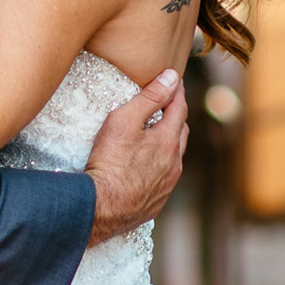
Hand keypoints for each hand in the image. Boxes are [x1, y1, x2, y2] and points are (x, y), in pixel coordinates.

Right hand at [83, 68, 187, 245]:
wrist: (102, 207)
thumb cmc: (110, 161)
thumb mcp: (125, 120)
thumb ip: (150, 97)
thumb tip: (172, 77)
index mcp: (168, 140)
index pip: (179, 108)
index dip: (176, 91)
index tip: (175, 80)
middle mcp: (174, 162)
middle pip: (181, 132)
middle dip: (176, 116)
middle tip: (167, 105)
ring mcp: (167, 184)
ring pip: (175, 157)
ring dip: (170, 142)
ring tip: (158, 135)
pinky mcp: (157, 201)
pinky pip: (165, 177)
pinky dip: (160, 165)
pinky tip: (148, 166)